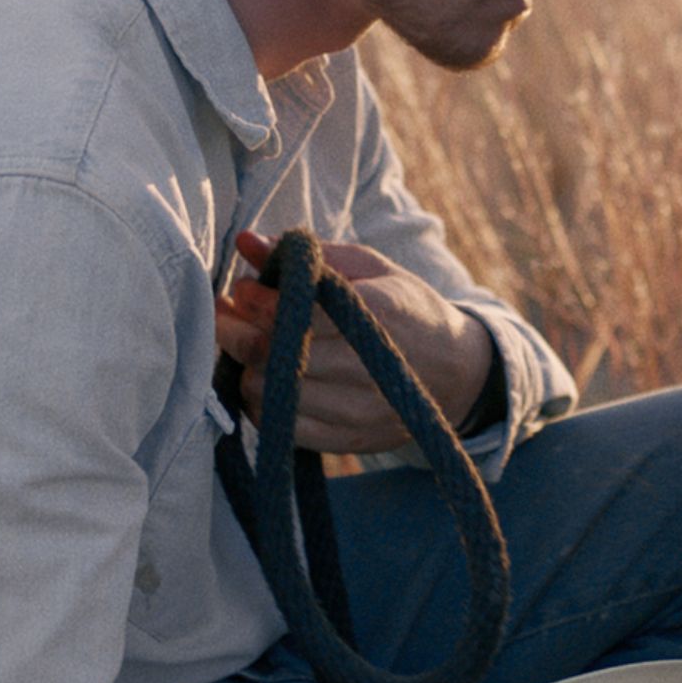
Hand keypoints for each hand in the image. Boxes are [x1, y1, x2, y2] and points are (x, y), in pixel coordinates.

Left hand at [214, 230, 495, 454]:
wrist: (455, 371)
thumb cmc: (404, 308)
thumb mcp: (367, 267)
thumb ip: (306, 255)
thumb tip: (245, 241)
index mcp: (381, 313)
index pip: (299, 312)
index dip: (258, 302)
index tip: (242, 289)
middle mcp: (372, 367)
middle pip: (276, 357)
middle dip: (237, 333)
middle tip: (226, 315)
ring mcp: (362, 411)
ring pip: (271, 395)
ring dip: (247, 368)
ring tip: (249, 346)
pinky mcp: (352, 441)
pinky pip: (283, 428)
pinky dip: (263, 403)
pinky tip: (268, 378)